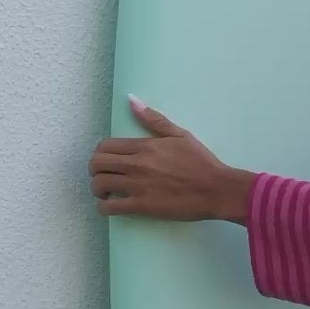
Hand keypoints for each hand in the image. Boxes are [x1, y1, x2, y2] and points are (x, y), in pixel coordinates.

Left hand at [89, 99, 253, 222]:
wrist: (216, 188)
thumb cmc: (201, 162)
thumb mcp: (179, 134)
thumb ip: (153, 119)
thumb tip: (132, 100)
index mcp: (144, 146)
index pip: (105, 146)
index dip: (99, 154)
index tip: (106, 161)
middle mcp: (136, 164)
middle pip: (96, 163)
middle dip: (94, 170)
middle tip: (103, 176)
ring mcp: (137, 185)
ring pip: (98, 184)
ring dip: (97, 189)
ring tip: (106, 193)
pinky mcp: (142, 206)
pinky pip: (110, 207)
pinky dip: (104, 208)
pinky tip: (110, 207)